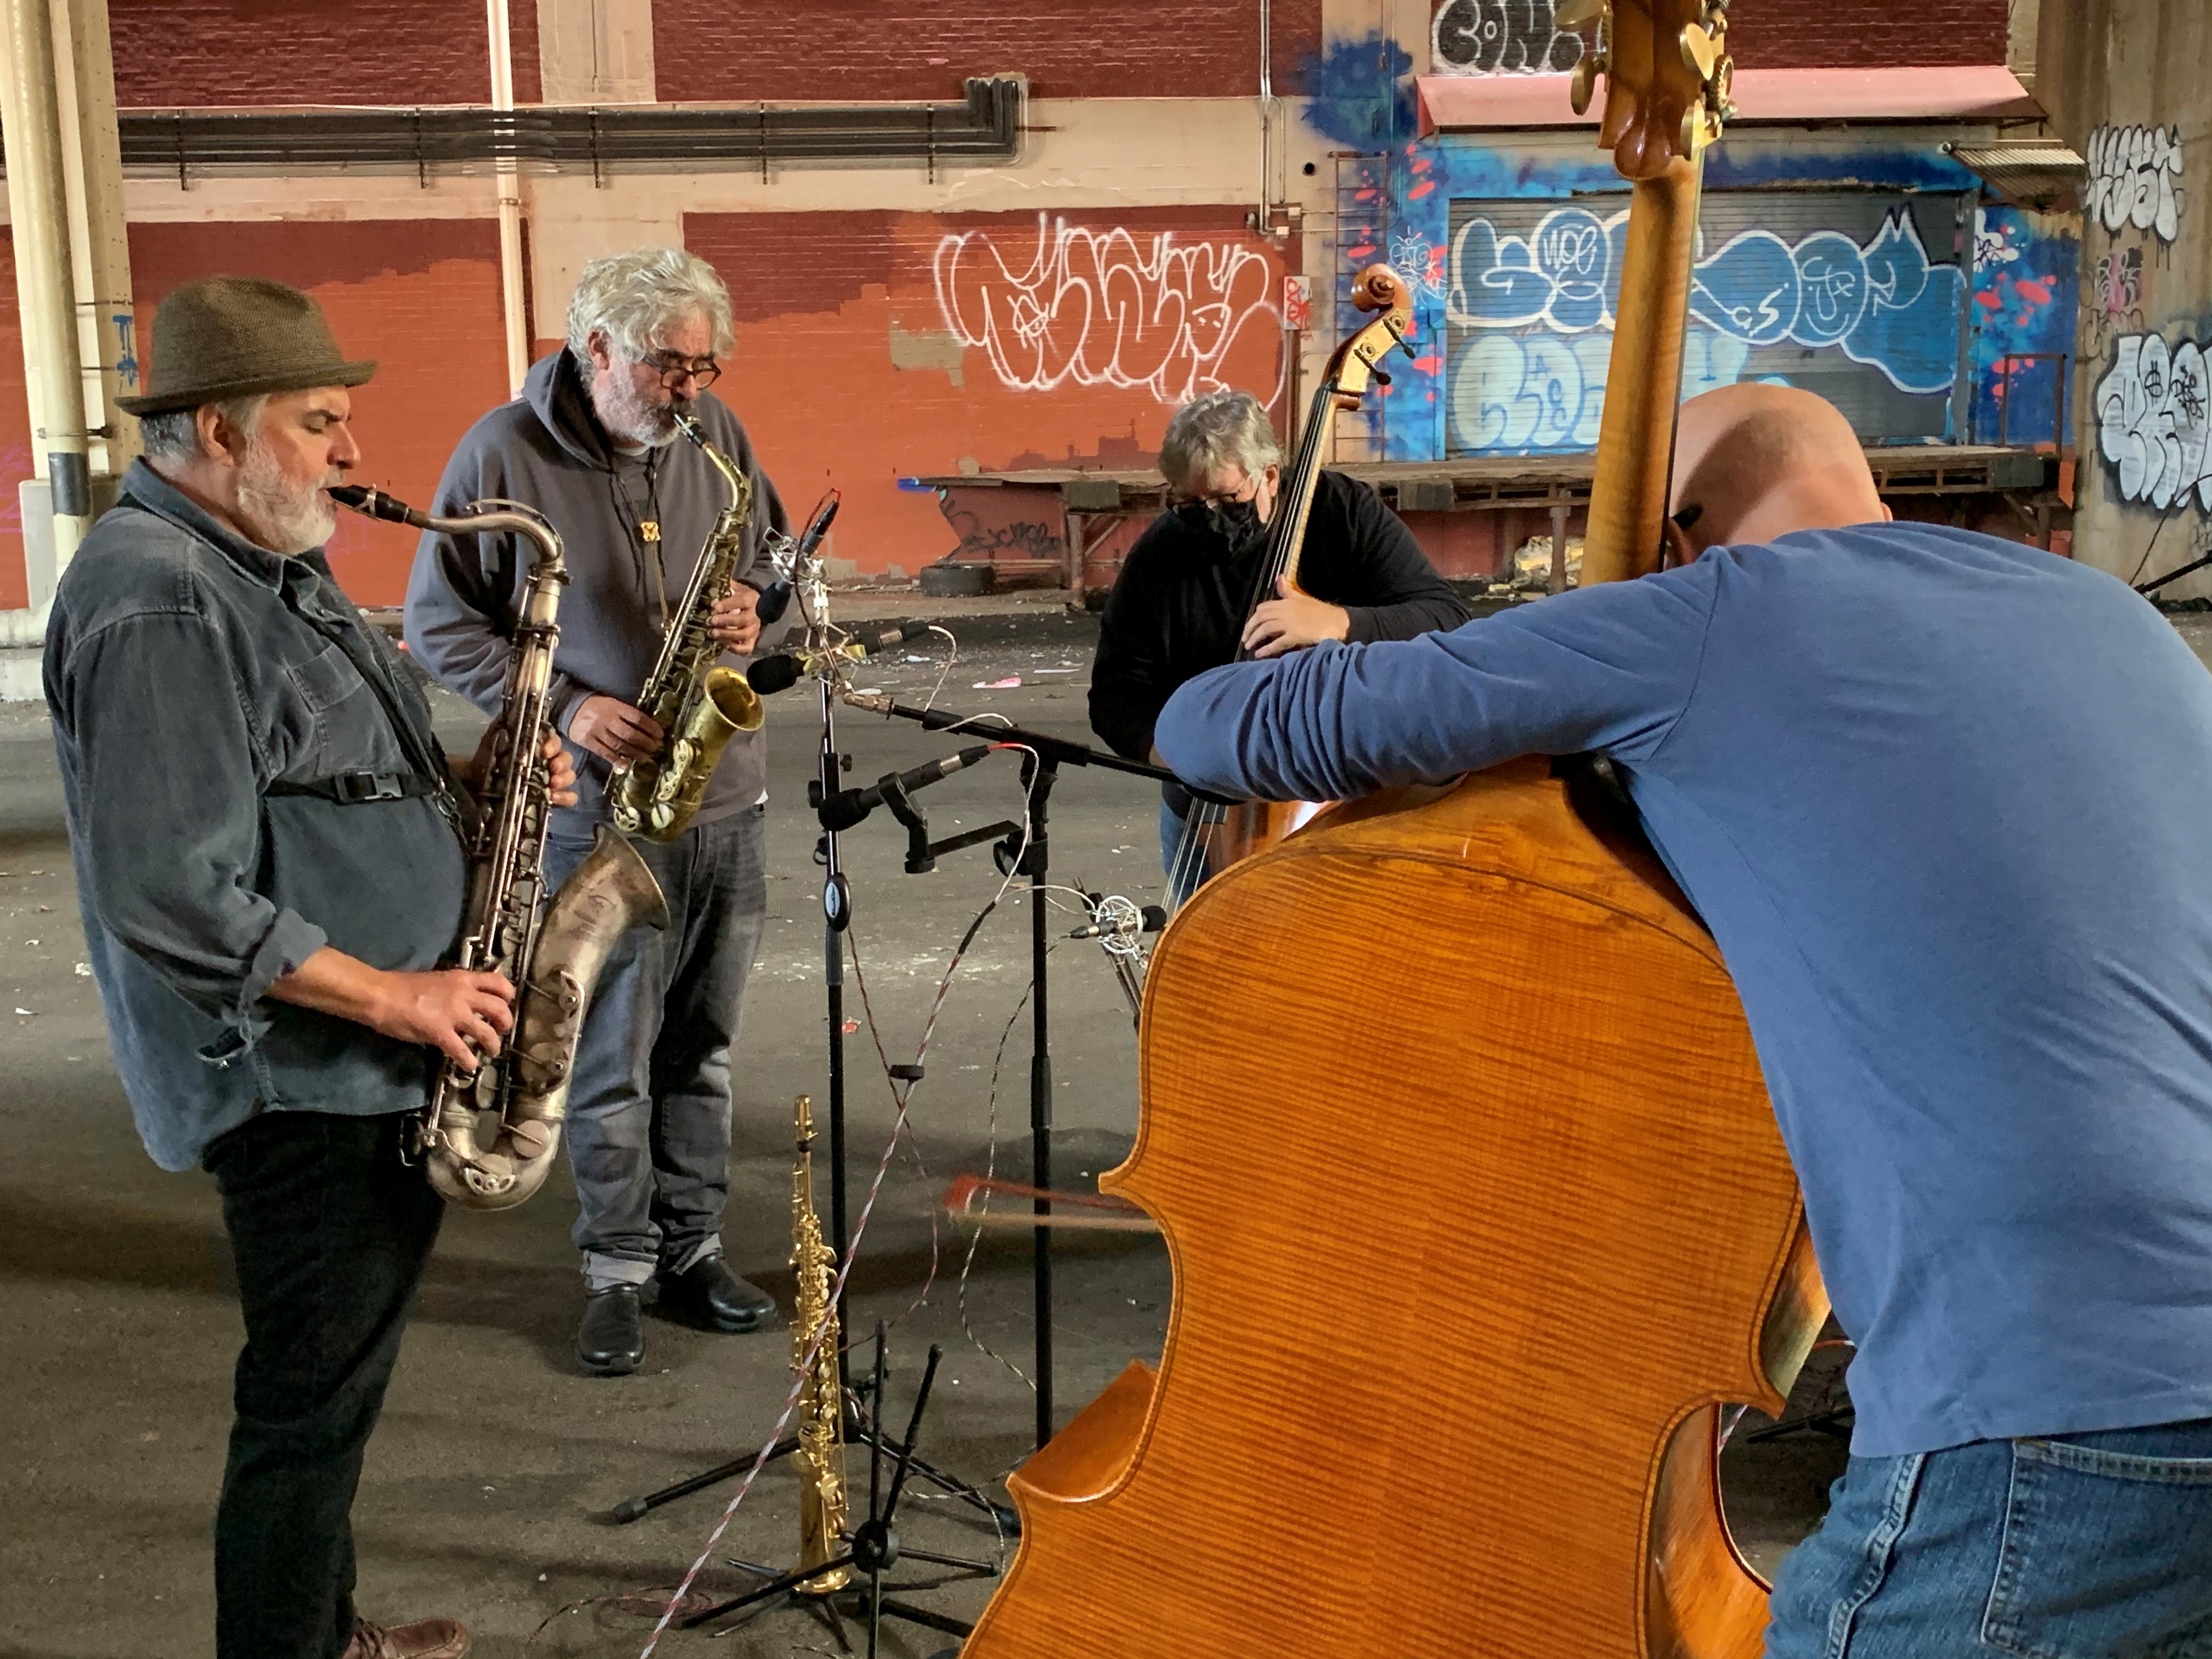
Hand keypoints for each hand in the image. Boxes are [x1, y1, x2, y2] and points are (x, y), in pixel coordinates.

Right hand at [371, 968, 514, 1070]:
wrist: (382, 995)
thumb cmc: (404, 986)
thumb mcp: (439, 979)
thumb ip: (457, 990)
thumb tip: (467, 1002)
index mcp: (463, 979)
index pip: (499, 983)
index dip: (507, 996)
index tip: (505, 1005)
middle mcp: (464, 995)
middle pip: (499, 1009)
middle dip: (505, 1023)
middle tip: (501, 1031)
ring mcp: (454, 1015)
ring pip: (487, 1032)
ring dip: (493, 1045)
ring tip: (492, 1052)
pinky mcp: (441, 1033)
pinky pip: (462, 1051)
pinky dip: (469, 1062)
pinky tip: (469, 1066)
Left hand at [453, 730, 580, 806]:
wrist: (477, 785)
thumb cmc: (487, 761)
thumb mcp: (491, 742)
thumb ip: (499, 728)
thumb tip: (507, 713)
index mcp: (536, 746)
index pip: (553, 740)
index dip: (553, 744)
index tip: (545, 750)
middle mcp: (547, 761)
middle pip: (565, 758)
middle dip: (562, 762)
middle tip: (553, 768)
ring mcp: (551, 780)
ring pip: (568, 776)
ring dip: (565, 779)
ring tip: (553, 784)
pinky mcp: (551, 798)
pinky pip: (568, 797)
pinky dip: (566, 798)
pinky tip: (555, 798)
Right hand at [568, 695, 663, 764]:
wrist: (569, 707)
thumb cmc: (596, 706)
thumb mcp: (612, 704)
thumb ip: (627, 714)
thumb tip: (648, 728)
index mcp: (615, 707)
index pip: (637, 718)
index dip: (651, 727)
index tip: (660, 735)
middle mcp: (607, 719)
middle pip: (630, 733)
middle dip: (645, 742)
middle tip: (656, 748)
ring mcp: (596, 731)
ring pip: (619, 745)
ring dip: (635, 753)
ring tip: (646, 758)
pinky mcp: (588, 741)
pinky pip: (604, 753)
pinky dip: (616, 760)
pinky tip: (626, 766)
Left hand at [710, 581, 761, 652]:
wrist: (759, 609)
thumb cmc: (743, 597)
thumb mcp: (737, 588)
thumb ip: (727, 587)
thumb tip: (713, 584)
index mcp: (751, 600)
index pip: (741, 602)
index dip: (727, 605)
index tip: (714, 607)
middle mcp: (755, 616)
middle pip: (743, 620)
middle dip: (726, 621)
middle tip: (711, 621)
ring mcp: (754, 630)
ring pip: (743, 635)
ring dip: (727, 635)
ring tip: (713, 633)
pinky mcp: (753, 641)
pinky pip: (746, 648)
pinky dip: (735, 649)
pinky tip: (723, 644)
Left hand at [1241, 576, 1350, 658]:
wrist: (1337, 622)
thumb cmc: (1322, 612)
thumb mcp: (1303, 598)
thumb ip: (1289, 591)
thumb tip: (1279, 577)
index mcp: (1287, 602)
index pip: (1264, 607)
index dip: (1254, 617)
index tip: (1250, 625)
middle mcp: (1285, 611)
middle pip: (1260, 618)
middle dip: (1249, 628)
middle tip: (1244, 639)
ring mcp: (1290, 623)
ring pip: (1265, 629)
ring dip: (1254, 638)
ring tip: (1248, 647)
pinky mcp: (1295, 636)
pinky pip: (1276, 643)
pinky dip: (1266, 649)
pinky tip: (1259, 654)